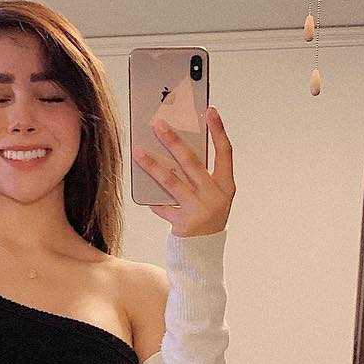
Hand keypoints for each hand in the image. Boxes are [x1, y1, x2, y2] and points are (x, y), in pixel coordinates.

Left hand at [131, 106, 234, 237]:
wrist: (204, 252)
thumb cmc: (205, 215)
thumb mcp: (212, 194)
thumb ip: (200, 175)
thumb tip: (175, 147)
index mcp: (226, 186)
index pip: (225, 152)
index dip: (218, 130)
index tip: (209, 110)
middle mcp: (215, 196)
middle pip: (192, 162)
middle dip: (173, 141)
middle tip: (157, 124)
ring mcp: (199, 210)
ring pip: (171, 181)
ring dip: (152, 165)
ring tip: (137, 151)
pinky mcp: (183, 223)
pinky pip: (162, 206)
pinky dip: (152, 198)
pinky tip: (140, 187)